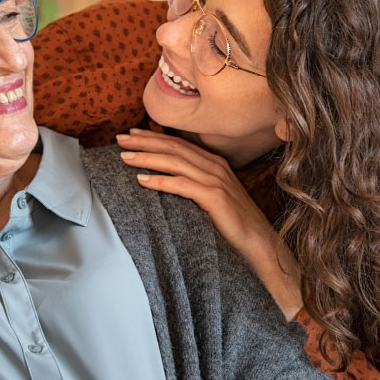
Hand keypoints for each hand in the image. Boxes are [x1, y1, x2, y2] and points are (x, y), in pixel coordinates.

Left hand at [117, 128, 302, 319]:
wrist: (260, 244)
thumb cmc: (233, 224)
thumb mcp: (212, 197)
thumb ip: (193, 184)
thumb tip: (163, 180)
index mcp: (213, 163)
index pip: (178, 143)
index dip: (153, 137)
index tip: (131, 134)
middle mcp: (214, 166)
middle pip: (173, 147)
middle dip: (144, 141)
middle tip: (119, 140)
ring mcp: (216, 180)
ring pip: (174, 161)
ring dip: (147, 157)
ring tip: (125, 157)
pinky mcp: (215, 197)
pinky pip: (182, 185)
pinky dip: (160, 181)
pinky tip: (142, 180)